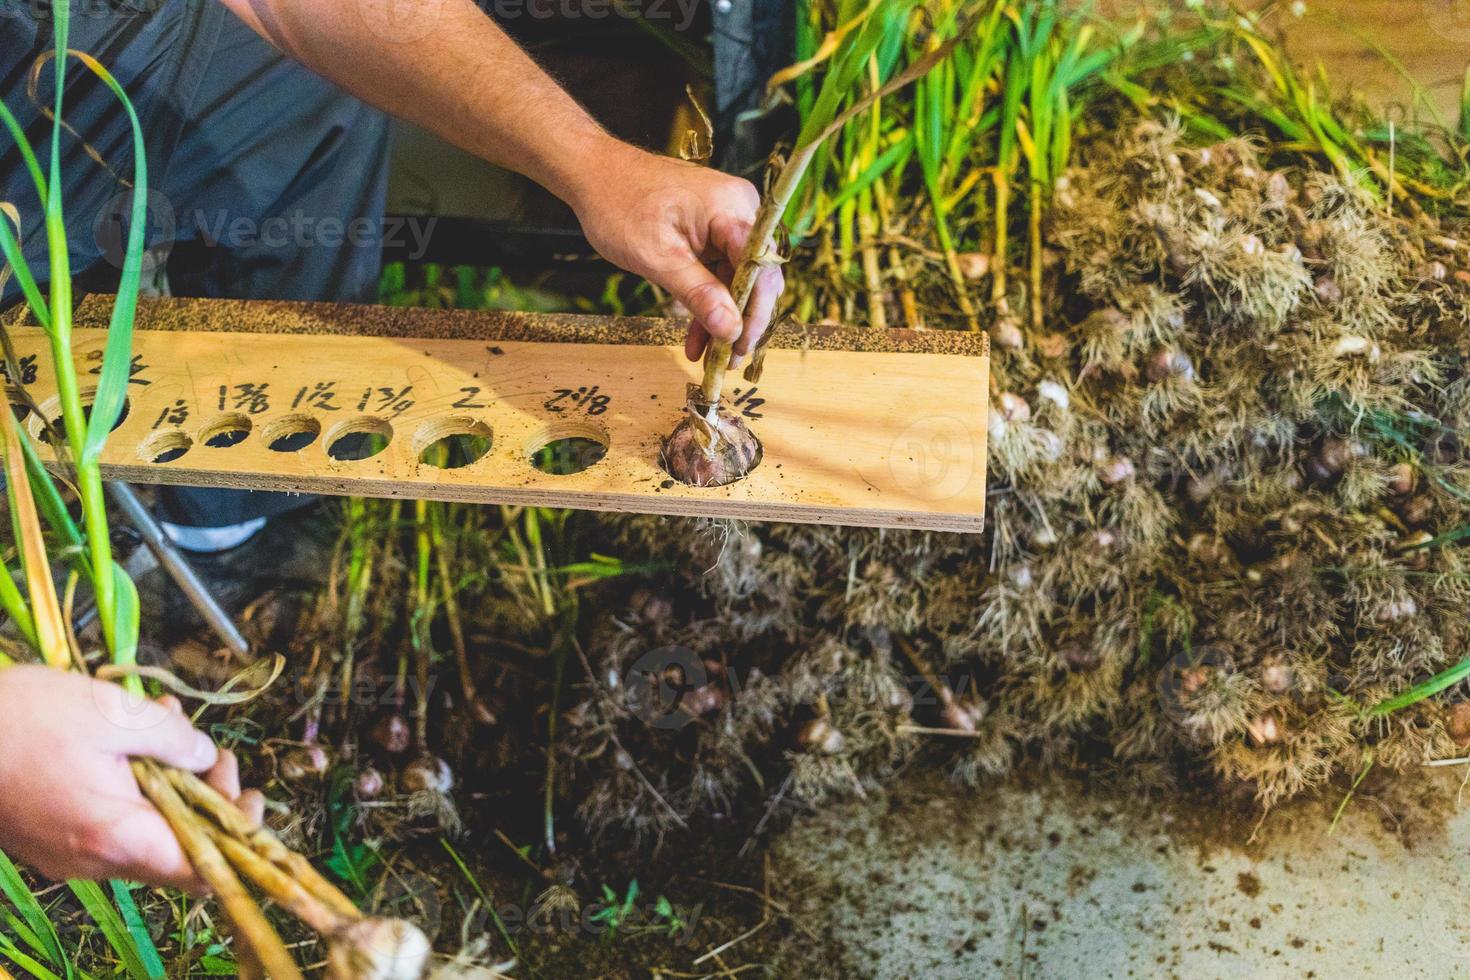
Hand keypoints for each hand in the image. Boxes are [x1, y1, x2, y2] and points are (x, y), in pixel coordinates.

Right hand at [0, 666, 263, 892]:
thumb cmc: (25, 719)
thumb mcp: (116, 713)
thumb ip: (176, 740)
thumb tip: (208, 759)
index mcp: (118, 836)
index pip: (201, 869)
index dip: (238, 839)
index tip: (251, 797)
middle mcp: (94, 861)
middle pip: (177, 850)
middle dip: (206, 800)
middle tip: (207, 753)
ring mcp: (68, 855)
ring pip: (145, 833)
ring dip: (170, 787)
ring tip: (166, 730)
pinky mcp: (50, 840)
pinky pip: (110, 825)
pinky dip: (135, 791)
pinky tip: (131, 743)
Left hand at [568, 139, 784, 364]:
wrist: (592, 174)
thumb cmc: (619, 205)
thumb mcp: (657, 258)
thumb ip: (697, 294)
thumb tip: (731, 329)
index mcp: (732, 208)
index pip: (760, 268)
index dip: (754, 313)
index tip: (741, 347)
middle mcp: (739, 210)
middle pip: (754, 276)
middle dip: (739, 321)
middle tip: (728, 361)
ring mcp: (726, 219)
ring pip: (735, 279)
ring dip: (720, 318)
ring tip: (706, 356)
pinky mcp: (712, 229)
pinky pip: (718, 271)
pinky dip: (706, 301)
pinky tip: (695, 335)